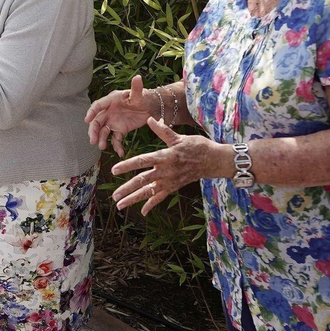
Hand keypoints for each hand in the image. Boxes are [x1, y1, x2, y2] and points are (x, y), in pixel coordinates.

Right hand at [86, 74, 157, 155]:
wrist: (149, 107)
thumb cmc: (143, 97)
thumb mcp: (139, 94)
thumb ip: (136, 87)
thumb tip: (137, 77)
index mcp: (111, 100)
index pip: (98, 106)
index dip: (92, 112)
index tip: (87, 120)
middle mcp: (109, 111)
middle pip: (97, 121)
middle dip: (93, 130)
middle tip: (93, 140)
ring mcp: (113, 121)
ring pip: (103, 131)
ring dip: (101, 139)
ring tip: (102, 147)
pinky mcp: (120, 129)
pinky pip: (115, 138)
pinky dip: (117, 146)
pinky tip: (120, 152)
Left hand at [110, 117, 226, 214]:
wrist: (214, 161)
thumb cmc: (198, 146)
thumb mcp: (180, 137)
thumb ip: (162, 131)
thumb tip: (150, 119)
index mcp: (165, 156)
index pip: (142, 161)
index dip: (127, 165)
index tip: (114, 170)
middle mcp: (165, 171)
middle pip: (142, 180)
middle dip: (127, 189)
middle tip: (114, 196)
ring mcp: (169, 181)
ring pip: (148, 192)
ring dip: (133, 199)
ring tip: (120, 205)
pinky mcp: (174, 187)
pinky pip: (160, 197)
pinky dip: (151, 204)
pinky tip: (142, 211)